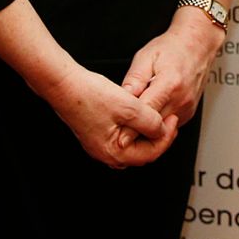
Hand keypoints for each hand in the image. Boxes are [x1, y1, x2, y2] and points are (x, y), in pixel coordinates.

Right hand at [40, 63, 176, 169]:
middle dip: (159, 136)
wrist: (64, 85)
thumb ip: (150, 121)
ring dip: (147, 131)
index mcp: (114, 153)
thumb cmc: (89, 95)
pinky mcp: (97, 132)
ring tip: (158, 115)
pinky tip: (140, 113)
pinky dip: (135, 126)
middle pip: (142, 151)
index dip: (166, 137)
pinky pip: (123, 135)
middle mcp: (106, 153)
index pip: (150, 153)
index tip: (174, 120)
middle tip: (169, 119)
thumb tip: (162, 130)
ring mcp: (100, 144)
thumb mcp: (129, 107)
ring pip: (133, 143)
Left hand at [122, 9, 224, 124]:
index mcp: (170, 83)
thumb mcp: (146, 56)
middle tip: (120, 130)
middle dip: (136, 130)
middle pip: (155, 126)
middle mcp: (181, 98)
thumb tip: (123, 98)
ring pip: (162, 129)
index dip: (132, 126)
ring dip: (147, 129)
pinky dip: (157, 124)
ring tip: (133, 120)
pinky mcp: (188, 113)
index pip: (148, 112)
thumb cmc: (172, 48)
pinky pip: (168, 125)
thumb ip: (134, 79)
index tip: (120, 138)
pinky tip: (149, 113)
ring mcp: (186, 107)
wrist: (197, 45)